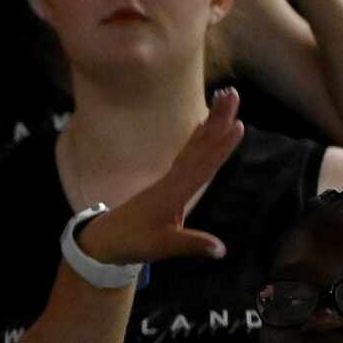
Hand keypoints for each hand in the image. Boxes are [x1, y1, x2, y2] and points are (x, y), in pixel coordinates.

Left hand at [73, 89, 244, 267]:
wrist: (104, 240)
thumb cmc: (133, 242)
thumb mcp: (163, 246)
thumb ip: (192, 245)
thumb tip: (222, 249)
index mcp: (175, 192)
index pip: (203, 166)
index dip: (221, 147)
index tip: (238, 124)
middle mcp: (173, 179)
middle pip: (201, 145)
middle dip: (218, 119)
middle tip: (233, 92)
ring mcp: (170, 178)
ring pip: (195, 145)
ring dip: (211, 122)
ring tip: (223, 98)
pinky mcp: (168, 182)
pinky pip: (187, 154)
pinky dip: (198, 138)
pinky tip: (203, 125)